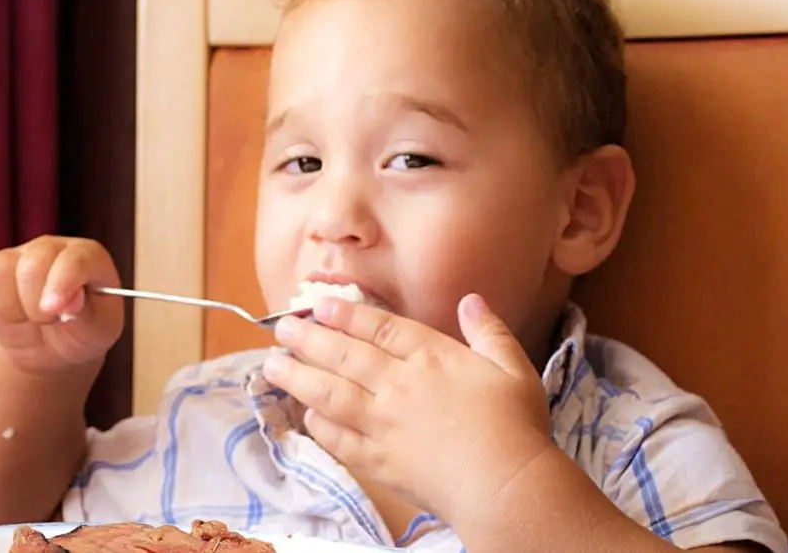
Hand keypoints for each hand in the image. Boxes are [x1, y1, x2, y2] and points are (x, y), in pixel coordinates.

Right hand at [0, 235, 123, 375]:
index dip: (62, 283)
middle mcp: (50, 248)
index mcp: (87, 256)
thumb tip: (66, 302)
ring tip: (24, 317)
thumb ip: (88, 315)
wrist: (55, 348)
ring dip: (7, 307)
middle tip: (47, 320)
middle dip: (36, 307)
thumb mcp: (99, 331)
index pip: (74, 258)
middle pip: (30, 267)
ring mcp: (15, 257)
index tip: (55, 311)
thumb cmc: (83, 332)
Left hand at [262, 293, 552, 526]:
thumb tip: (471, 300)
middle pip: (345, 356)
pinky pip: (340, 439)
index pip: (380, 328)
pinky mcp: (379, 461)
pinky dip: (320, 425)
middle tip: (280, 329)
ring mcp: (385, 425)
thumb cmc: (515, 426)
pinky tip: (307, 414)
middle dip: (309, 339)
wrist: (505, 487)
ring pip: (331, 394)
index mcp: (433, 358)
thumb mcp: (514, 368)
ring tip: (272, 365)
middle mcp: (400, 386)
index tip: (320, 304)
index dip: (347, 314)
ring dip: (298, 377)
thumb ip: (489, 331)